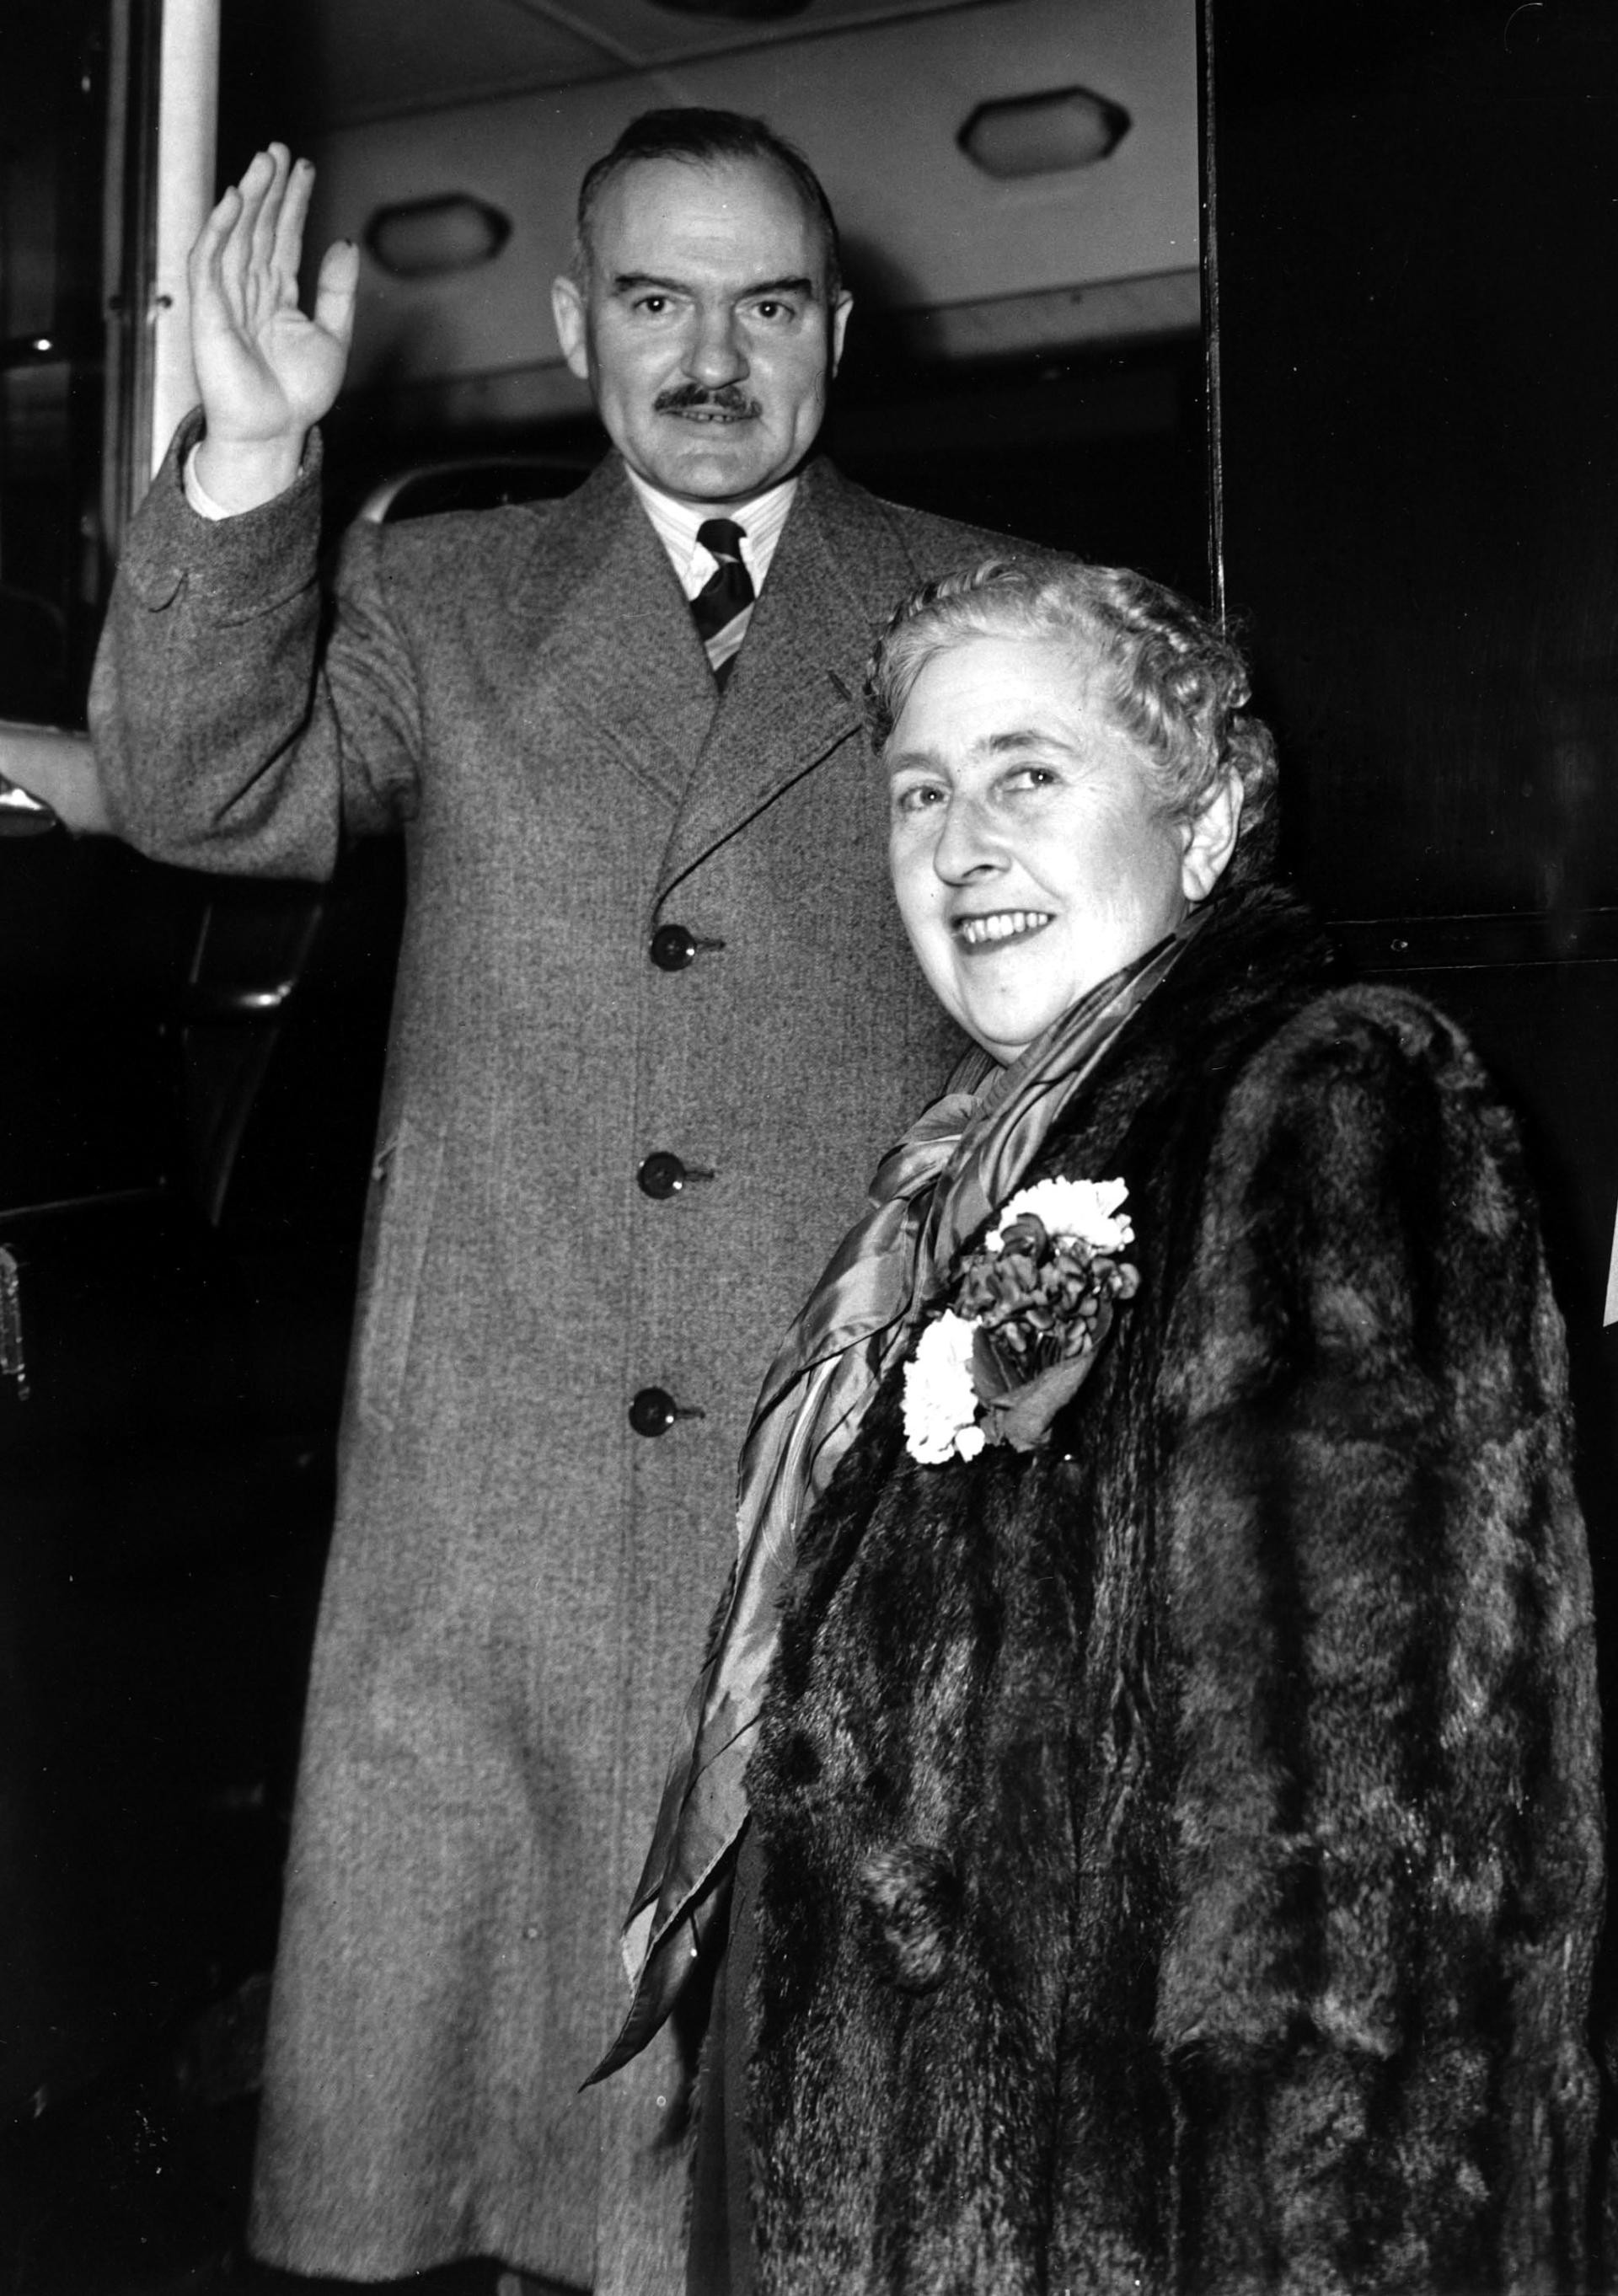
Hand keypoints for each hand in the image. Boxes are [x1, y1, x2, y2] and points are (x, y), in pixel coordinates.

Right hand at [190, 144, 359, 511]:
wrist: (273, 433)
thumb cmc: (298, 396)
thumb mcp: (333, 338)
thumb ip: (338, 291)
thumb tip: (345, 241)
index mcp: (277, 298)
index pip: (284, 239)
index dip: (293, 203)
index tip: (305, 168)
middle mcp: (250, 292)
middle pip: (259, 228)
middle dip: (270, 188)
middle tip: (281, 148)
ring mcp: (226, 299)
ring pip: (236, 236)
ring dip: (249, 196)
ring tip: (265, 160)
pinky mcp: (207, 311)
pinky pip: (209, 261)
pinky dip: (220, 229)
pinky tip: (235, 199)